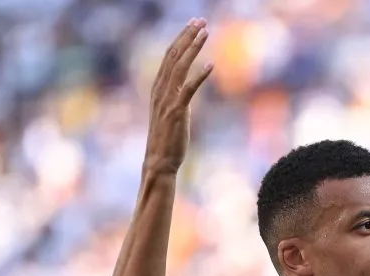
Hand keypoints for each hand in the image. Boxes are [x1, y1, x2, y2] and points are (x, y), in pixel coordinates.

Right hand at [143, 18, 213, 175]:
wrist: (160, 161)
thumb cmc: (168, 139)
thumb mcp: (172, 112)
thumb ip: (177, 96)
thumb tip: (185, 87)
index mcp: (158, 88)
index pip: (169, 56)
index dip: (180, 38)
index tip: (193, 24)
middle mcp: (160, 90)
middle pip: (173, 55)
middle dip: (186, 36)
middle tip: (200, 20)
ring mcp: (167, 100)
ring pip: (179, 67)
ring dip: (192, 48)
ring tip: (205, 33)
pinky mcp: (177, 112)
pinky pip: (188, 90)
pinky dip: (198, 76)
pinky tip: (211, 65)